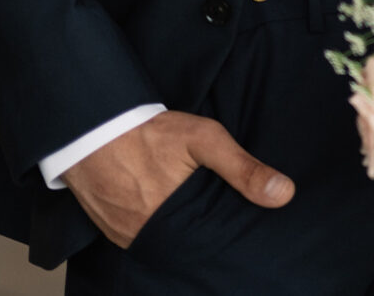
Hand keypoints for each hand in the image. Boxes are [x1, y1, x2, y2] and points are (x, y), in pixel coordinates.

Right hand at [63, 110, 295, 248]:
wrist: (89, 127)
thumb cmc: (149, 131)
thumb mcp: (204, 139)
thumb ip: (243, 168)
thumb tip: (284, 194)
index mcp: (174, 220)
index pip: (212, 244)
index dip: (227, 238)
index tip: (241, 230)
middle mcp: (148, 236)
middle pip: (188, 247)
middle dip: (204, 237)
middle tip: (215, 218)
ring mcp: (126, 237)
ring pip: (165, 245)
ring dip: (180, 235)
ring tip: (193, 216)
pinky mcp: (112, 232)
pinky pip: (141, 239)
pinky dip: (156, 230)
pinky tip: (167, 214)